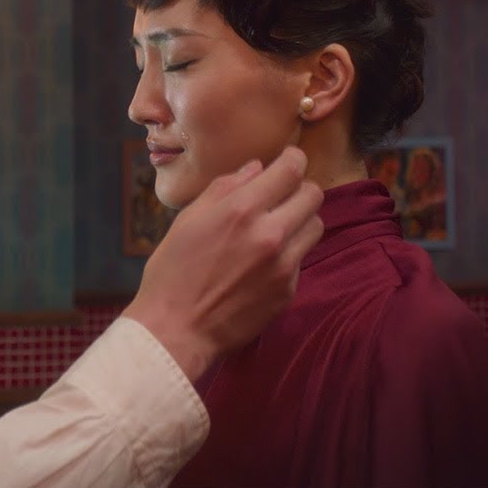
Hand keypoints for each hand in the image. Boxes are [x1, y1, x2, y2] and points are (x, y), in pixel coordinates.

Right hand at [123, 146, 323, 380]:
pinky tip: (263, 260)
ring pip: (315, 225)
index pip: (290, 170)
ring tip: (276, 226)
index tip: (288, 160)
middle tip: (282, 193)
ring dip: (299, 219)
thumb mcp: (188, 220)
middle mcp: (270, 233)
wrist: (177, 328)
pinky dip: (289, 251)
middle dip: (299, 188)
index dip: (293, 159)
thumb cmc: (172, 271)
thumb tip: (255, 169)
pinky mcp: (289, 289)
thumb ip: (224, 189)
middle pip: (313, 195)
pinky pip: (301, 258)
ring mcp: (284, 264)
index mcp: (241, 210)